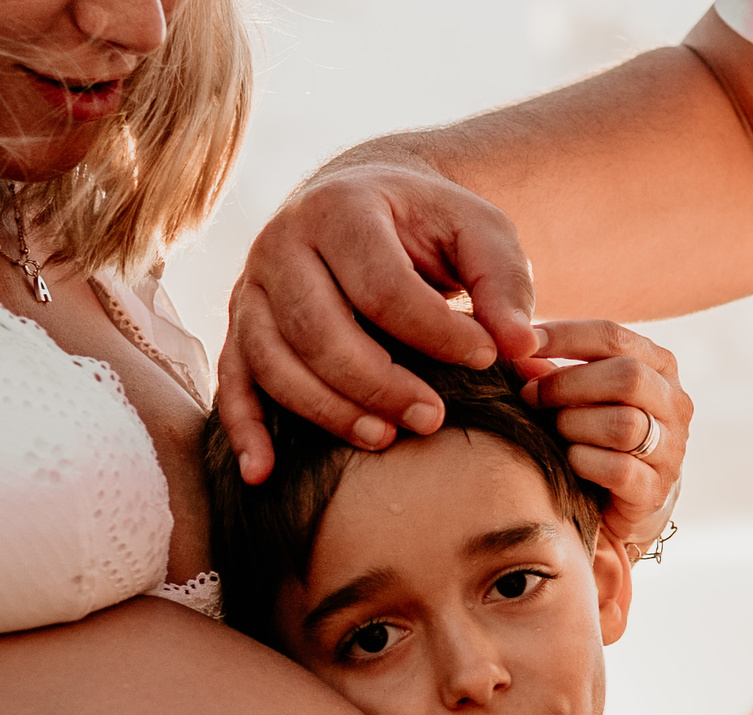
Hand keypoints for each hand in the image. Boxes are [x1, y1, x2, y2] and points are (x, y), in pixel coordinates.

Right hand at [216, 160, 543, 481]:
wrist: (364, 204)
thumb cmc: (429, 226)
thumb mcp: (478, 233)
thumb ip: (505, 284)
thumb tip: (520, 348)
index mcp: (341, 208)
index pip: (381, 284)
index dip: (434, 331)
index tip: (485, 360)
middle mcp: (282, 243)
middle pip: (317, 329)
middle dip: (377, 384)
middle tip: (433, 419)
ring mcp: (252, 289)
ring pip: (273, 362)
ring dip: (327, 411)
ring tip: (384, 439)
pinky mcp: (239, 329)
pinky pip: (232, 384)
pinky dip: (245, 430)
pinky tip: (263, 473)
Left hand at [515, 318, 689, 557]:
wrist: (624, 505)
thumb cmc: (596, 438)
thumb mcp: (581, 398)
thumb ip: (555, 375)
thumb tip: (517, 356)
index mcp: (658, 366)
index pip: (612, 337)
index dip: (563, 336)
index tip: (520, 343)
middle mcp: (674, 403)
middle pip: (627, 376)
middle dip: (567, 384)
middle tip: (529, 396)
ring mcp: (671, 449)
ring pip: (625, 425)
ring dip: (575, 425)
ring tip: (554, 432)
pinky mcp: (656, 490)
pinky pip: (619, 469)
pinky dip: (584, 462)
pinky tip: (570, 461)